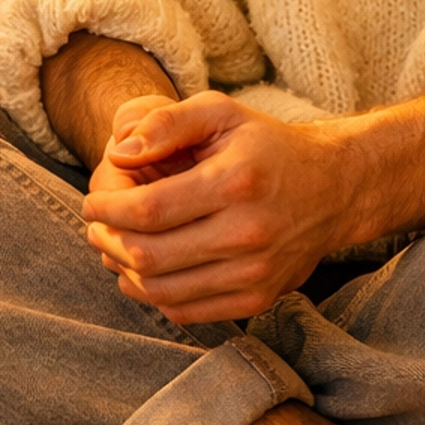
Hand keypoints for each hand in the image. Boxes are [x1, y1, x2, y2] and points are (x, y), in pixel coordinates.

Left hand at [82, 92, 348, 323]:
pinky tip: (143, 273)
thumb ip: (167, 123)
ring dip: (124, 273)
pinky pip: (187, 311)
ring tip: (112, 250)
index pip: (150, 209)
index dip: (108, 209)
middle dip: (107, 243)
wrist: (333, 188)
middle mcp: (248, 234)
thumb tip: (118, 151)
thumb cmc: (267, 145)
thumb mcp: (221, 113)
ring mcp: (254, 274)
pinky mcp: (257, 300)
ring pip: (163, 292)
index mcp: (236, 182)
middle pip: (150, 256)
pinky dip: (154, 297)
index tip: (91, 202)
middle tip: (94, 228)